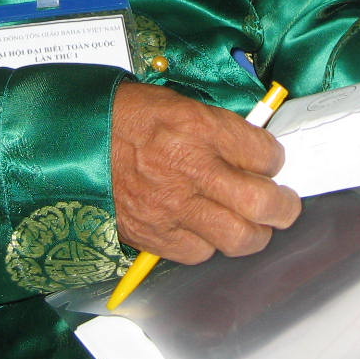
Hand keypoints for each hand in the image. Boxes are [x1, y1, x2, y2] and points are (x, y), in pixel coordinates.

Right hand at [110, 81, 299, 264]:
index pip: (265, 153)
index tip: (271, 163)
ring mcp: (171, 207)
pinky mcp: (152, 234)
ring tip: (249, 223)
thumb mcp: (181, 104)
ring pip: (238, 238)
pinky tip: (203, 228)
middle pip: (262, 203)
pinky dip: (208, 244)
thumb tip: (256, 152)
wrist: (75, 141)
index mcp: (199, 128)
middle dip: (284, 207)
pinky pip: (200, 254)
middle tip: (284, 206)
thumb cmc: (128, 117)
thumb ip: (221, 130)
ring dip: (252, 233)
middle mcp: (190, 169)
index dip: (275, 160)